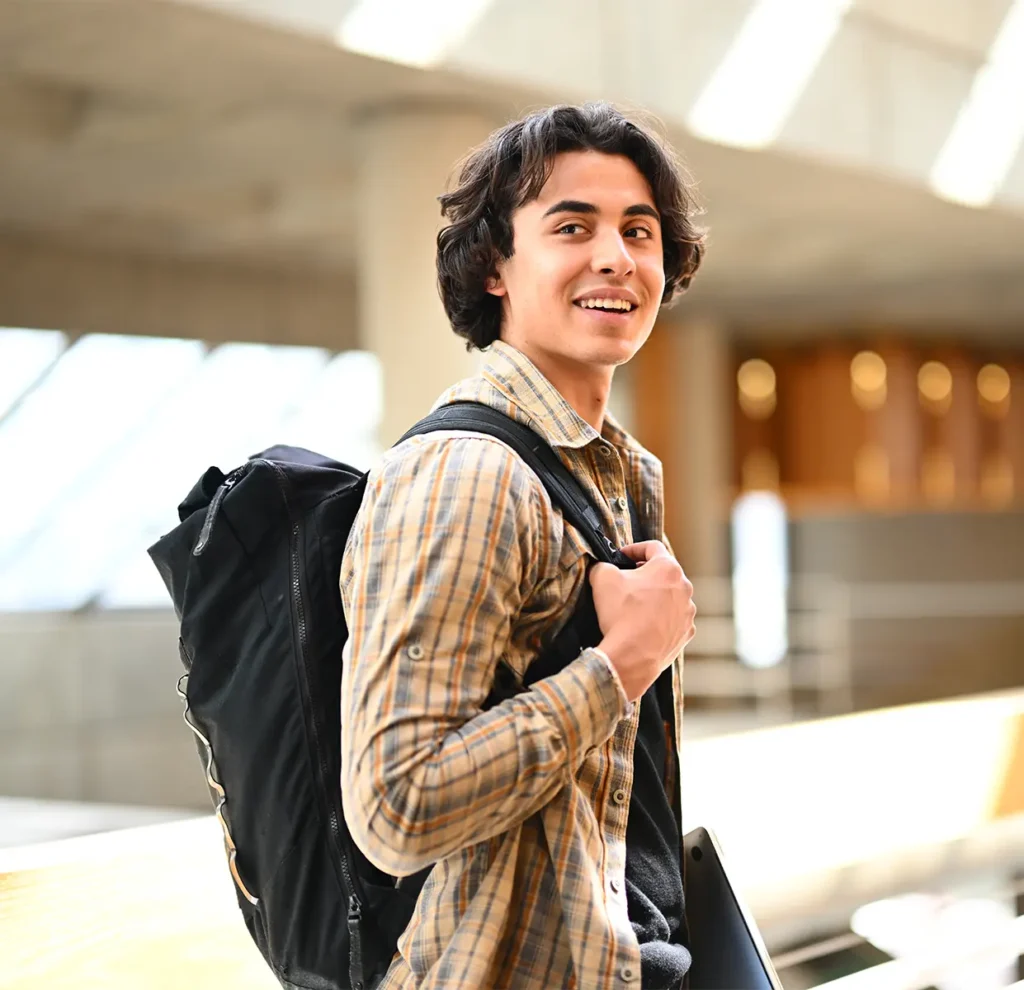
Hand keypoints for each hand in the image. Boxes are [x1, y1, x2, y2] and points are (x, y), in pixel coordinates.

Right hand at [589, 541, 694, 702]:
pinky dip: (660, 619)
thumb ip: (603, 565)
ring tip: (634, 608)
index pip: (652, 547)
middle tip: (626, 582)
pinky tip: (644, 626)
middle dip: (645, 575)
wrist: (632, 656)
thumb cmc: (621, 614)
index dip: (634, 548)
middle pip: (664, 573)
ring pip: (670, 597)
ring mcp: (687, 612)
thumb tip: (603, 568)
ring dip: (655, 598)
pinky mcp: (686, 633)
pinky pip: (672, 620)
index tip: (622, 556)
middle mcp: (684, 588)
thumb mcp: (603, 578)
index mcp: (668, 568)